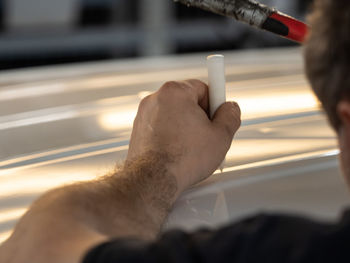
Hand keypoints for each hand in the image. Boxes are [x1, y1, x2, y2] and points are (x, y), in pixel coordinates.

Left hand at [127, 79, 240, 194]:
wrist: (153, 180)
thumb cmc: (181, 160)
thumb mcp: (220, 137)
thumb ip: (230, 116)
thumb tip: (231, 109)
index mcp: (175, 92)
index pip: (204, 87)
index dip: (216, 103)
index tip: (219, 112)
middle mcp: (156, 98)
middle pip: (188, 100)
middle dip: (200, 116)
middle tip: (207, 135)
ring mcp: (144, 114)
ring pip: (174, 114)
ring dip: (185, 127)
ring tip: (192, 147)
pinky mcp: (138, 129)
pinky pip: (161, 126)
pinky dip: (171, 135)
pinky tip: (178, 151)